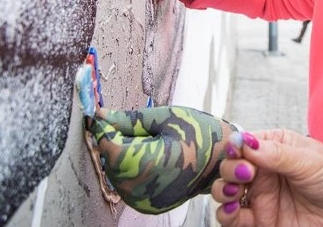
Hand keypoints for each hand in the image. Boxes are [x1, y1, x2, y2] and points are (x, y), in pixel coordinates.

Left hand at [88, 106, 237, 213]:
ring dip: (121, 156)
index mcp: (152, 163)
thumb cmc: (199, 133)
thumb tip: (99, 116)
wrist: (222, 161)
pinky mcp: (147, 206)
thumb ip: (130, 119)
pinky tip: (149, 158)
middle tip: (137, 129)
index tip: (105, 116)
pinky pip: (125, 185)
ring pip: (115, 174)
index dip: (105, 130)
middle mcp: (145, 189)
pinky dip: (129, 169)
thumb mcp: (165, 117)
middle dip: (115, 141)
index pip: (110, 148)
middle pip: (110, 161)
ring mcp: (145, 202)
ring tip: (148, 144)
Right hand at [211, 129, 322, 225]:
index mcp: (274, 147)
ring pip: (226, 192)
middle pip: (229, 167)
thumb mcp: (310, 160)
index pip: (242, 143)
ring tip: (234, 192)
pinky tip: (232, 211)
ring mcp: (262, 196)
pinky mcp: (263, 221)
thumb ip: (275, 153)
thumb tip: (245, 141)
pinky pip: (235, 219)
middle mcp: (264, 171)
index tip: (236, 152)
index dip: (233, 147)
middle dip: (228, 169)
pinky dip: (226, 215)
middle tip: (244, 173)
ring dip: (222, 191)